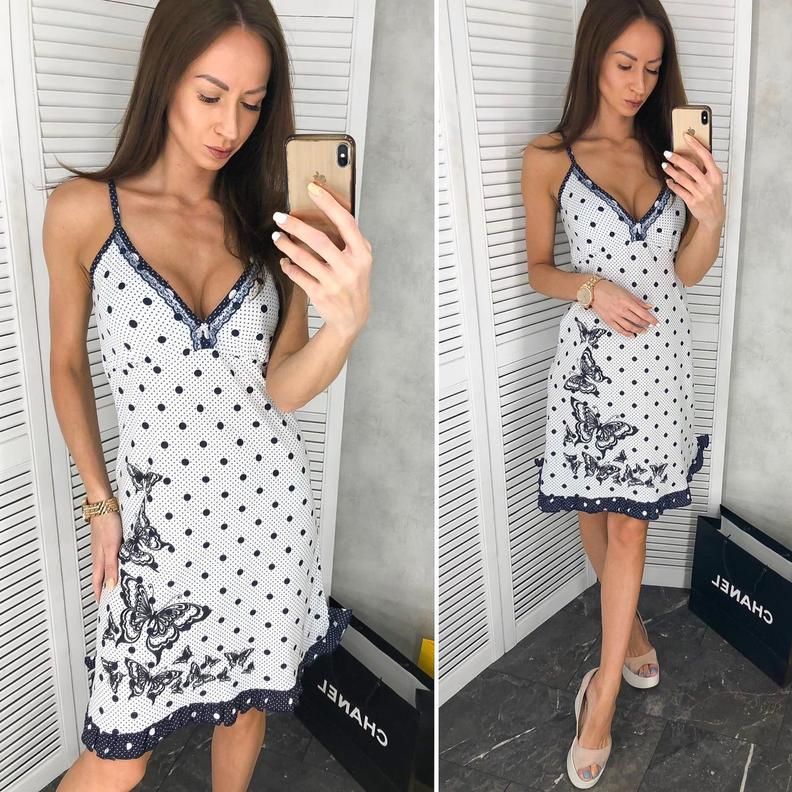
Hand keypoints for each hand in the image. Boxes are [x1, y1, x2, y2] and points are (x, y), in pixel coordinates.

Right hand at [90, 510, 121, 602]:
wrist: (104, 505)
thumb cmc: (107, 523)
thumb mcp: (112, 548)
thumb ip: (111, 566)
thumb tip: (111, 585)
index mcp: (99, 559)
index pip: (98, 581)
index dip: (99, 594)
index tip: (101, 605)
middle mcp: (99, 554)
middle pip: (99, 575)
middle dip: (102, 587)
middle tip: (106, 597)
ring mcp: (102, 547)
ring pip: (103, 566)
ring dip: (107, 576)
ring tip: (112, 584)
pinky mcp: (107, 539)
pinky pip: (108, 556)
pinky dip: (111, 563)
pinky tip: (117, 561)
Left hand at [272, 182, 371, 341]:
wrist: (352, 317)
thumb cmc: (355, 282)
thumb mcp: (363, 260)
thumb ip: (353, 239)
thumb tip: (334, 211)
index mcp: (361, 254)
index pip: (345, 222)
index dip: (328, 203)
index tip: (312, 188)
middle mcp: (349, 267)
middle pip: (318, 240)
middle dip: (295, 225)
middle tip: (279, 216)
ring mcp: (334, 282)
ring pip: (303, 258)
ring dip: (286, 245)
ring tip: (276, 237)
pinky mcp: (320, 294)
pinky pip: (298, 275)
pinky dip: (287, 266)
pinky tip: (284, 260)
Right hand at [589, 279, 658, 337]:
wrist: (593, 292)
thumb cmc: (609, 289)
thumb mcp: (626, 292)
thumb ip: (638, 301)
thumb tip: (648, 306)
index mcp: (627, 302)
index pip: (643, 313)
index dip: (652, 319)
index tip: (657, 323)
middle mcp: (622, 310)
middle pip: (638, 321)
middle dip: (646, 325)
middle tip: (650, 326)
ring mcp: (615, 316)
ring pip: (629, 327)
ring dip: (638, 330)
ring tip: (643, 331)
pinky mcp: (609, 320)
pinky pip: (619, 330)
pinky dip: (626, 334)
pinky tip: (631, 335)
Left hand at [662, 133, 724, 229]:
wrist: (714, 215)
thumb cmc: (713, 195)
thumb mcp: (715, 181)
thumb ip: (708, 169)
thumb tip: (696, 156)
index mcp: (715, 175)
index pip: (706, 156)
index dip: (696, 145)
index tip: (687, 137)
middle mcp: (708, 182)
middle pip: (690, 167)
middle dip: (677, 159)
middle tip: (668, 153)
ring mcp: (700, 192)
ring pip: (682, 178)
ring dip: (671, 171)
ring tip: (664, 166)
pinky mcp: (692, 201)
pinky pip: (679, 190)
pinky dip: (672, 184)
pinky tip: (668, 180)